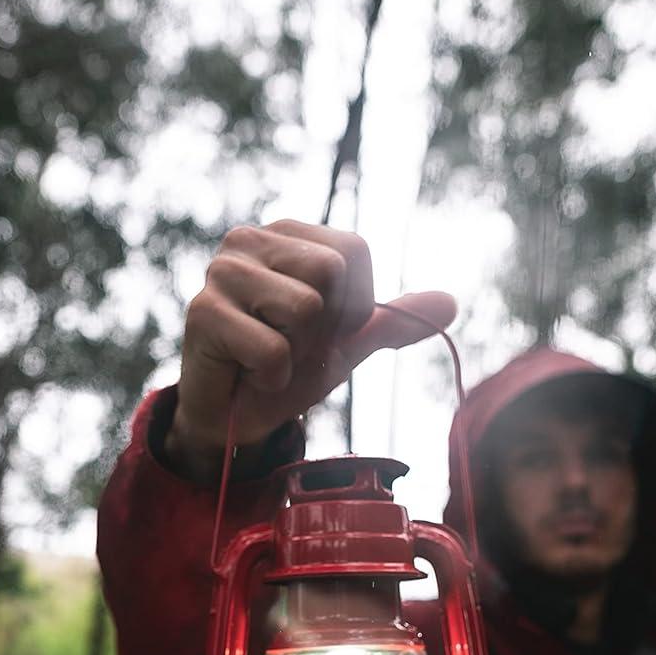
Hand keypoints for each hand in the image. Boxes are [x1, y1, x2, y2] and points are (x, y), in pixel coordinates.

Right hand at [167, 219, 456, 472]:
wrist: (232, 418)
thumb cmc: (284, 369)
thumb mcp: (346, 343)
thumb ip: (392, 321)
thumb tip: (452, 303)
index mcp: (287, 235)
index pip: (354, 251)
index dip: (355, 304)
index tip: (323, 330)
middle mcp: (249, 240)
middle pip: (332, 272)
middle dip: (325, 328)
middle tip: (292, 346)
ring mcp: (222, 272)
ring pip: (306, 308)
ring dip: (298, 354)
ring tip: (268, 358)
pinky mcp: (203, 313)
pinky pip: (273, 350)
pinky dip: (273, 377)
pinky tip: (249, 374)